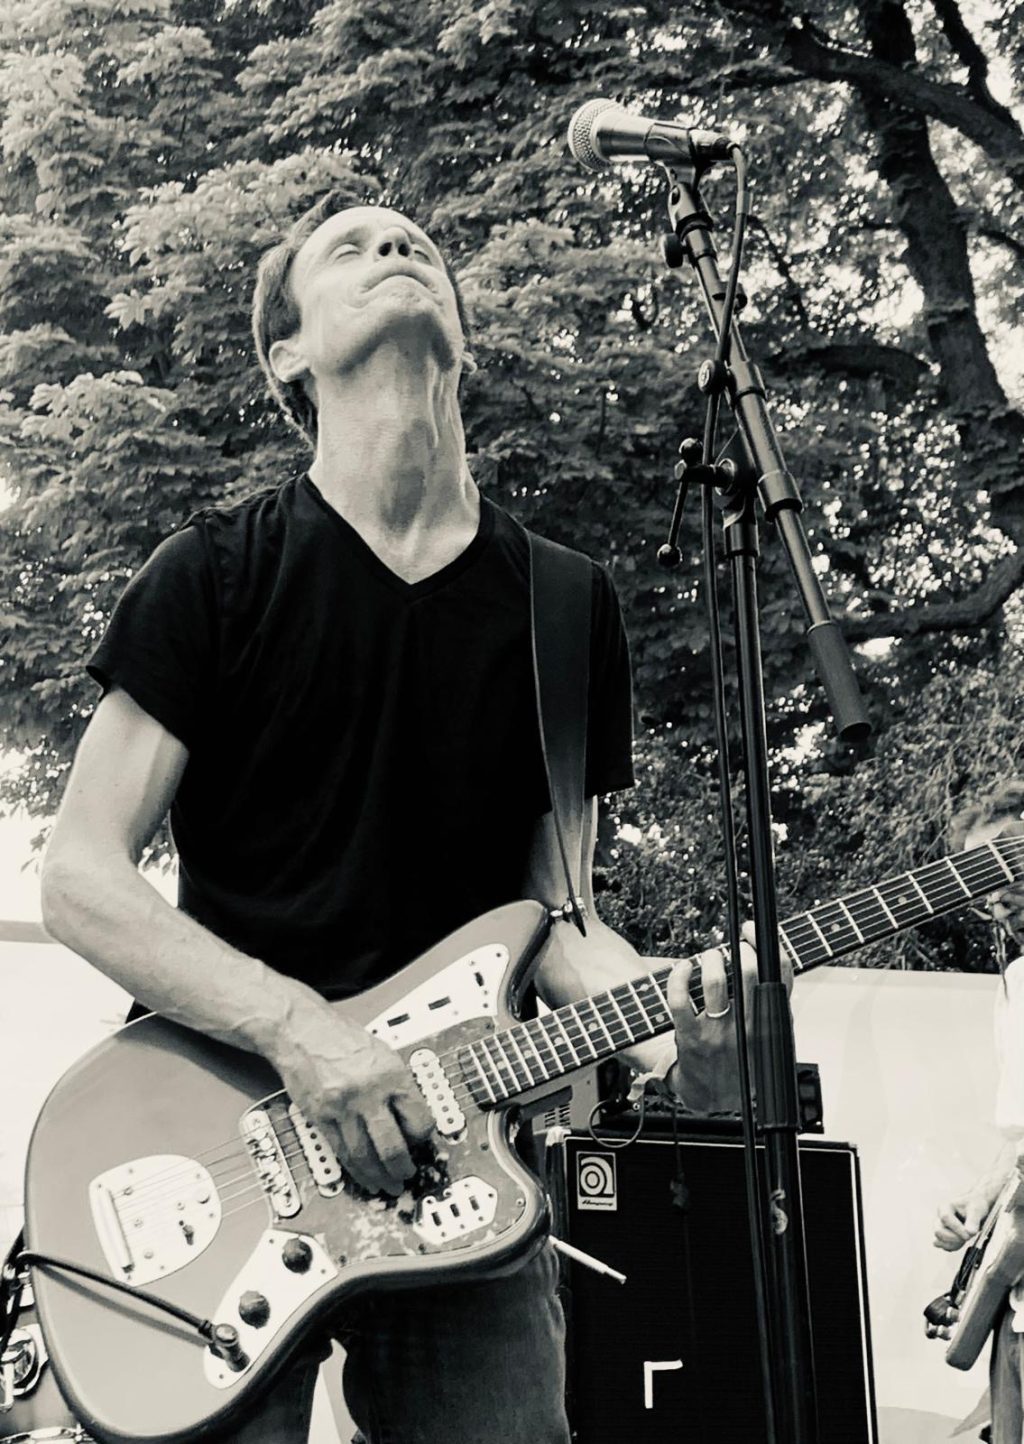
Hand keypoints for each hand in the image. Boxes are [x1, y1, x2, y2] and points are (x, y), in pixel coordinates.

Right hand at [271, 1001, 434, 1196]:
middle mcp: (368, 1093)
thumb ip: (397, 1085)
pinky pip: (341, 1152)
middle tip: (406, 1176)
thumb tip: (412, 1116)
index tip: (420, 1143)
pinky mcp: (321, 1117)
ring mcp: (342, 1107)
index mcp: (391, 1075)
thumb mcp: (382, 1054)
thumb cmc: (341, 1038)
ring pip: (364, 1156)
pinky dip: (354, 1169)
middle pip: (392, 1147)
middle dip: (402, 1168)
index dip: (422, 1138)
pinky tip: (363, 1175)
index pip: (418, 1120)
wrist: (301, 1029)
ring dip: (378, 1176)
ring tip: (386, 1184)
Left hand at [667, 925, 759, 1114]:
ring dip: (711, 959)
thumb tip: (773, 960)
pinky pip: (681, 999)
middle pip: (750, 973)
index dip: (767, 945)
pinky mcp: (691, 1037)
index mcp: (772, 1024)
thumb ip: (775, 1005)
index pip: (780, 976)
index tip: (752, 930)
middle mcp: (748, 1028)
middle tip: (733, 946)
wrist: (717, 1099)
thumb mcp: (773, 1038)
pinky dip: (679, 977)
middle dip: (740, 949)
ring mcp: (718, 1032)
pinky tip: (683, 968)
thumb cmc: (744, 1065)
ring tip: (709, 956)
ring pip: (716, 982)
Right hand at [933, 1189, 992, 1250]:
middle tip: (967, 1237)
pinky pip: (944, 1245)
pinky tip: (961, 1243)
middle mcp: (940, 1217)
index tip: (969, 1234)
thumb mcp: (976, 1209)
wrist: (977, 1206)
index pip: (945, 1218)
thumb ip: (973, 1220)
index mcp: (945, 1206)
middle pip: (938, 1231)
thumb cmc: (975, 1204)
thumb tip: (969, 1232)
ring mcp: (941, 1227)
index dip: (957, 1228)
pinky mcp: (945, 1236)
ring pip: (939, 1240)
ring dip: (953, 1243)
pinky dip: (952, 1247)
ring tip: (965, 1239)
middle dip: (953, 1238)